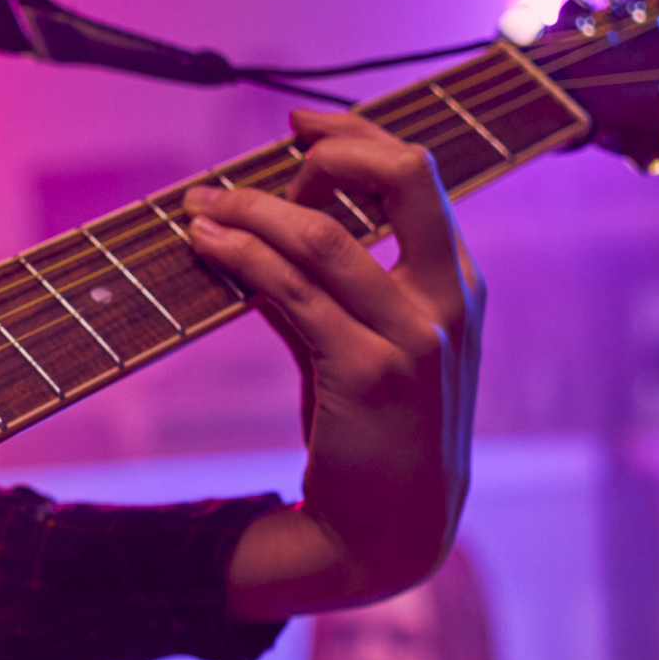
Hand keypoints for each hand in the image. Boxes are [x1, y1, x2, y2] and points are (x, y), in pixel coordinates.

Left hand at [194, 110, 482, 621]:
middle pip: (404, 179)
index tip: (303, 127)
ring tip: (200, 206)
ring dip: (253, 210)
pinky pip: (292, 294)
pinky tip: (205, 245)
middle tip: (267, 151)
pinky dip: (242, 259)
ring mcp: (413, 336)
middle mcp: (447, 302)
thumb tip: (260, 236)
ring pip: (325, 236)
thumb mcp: (360, 351)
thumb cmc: (376, 437)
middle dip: (330, 150)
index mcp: (458, 286)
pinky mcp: (367, 371)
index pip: (421, 180)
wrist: (389, 532)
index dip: (358, 140)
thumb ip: (325, 293)